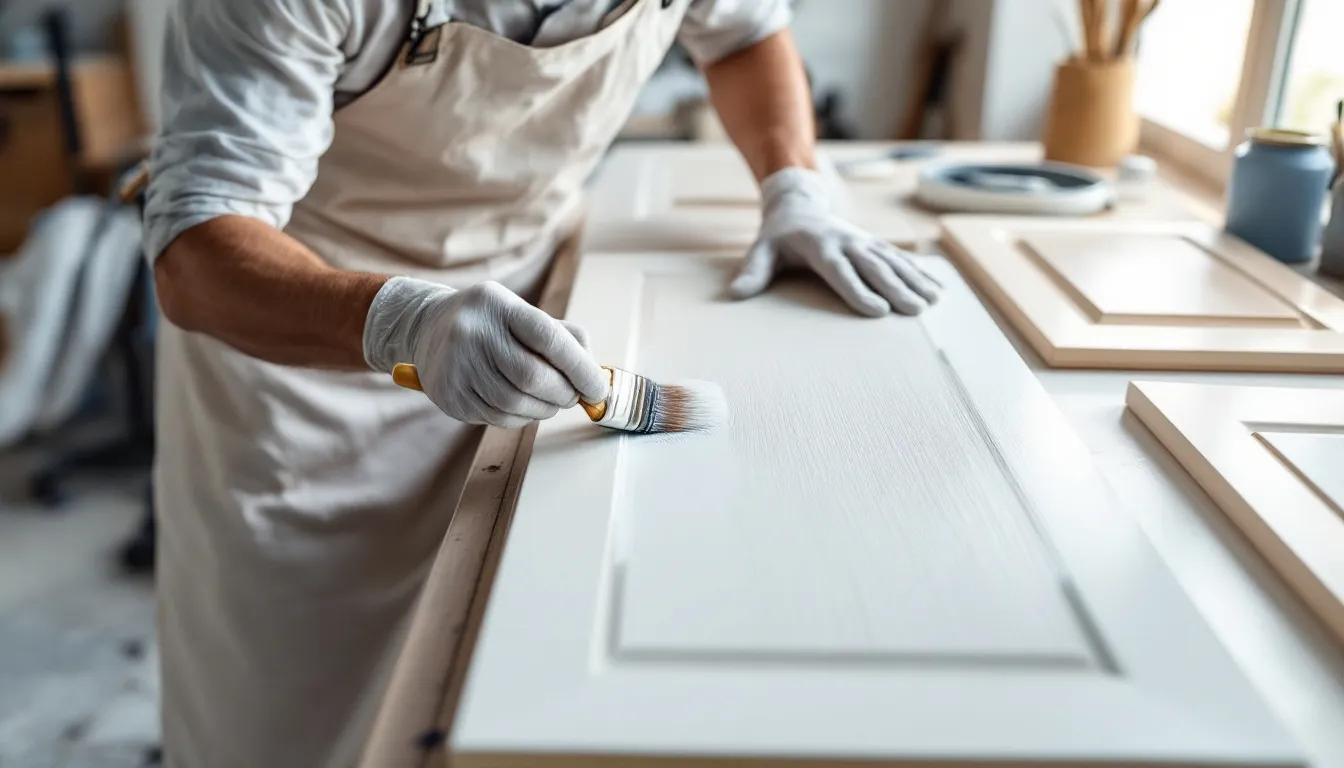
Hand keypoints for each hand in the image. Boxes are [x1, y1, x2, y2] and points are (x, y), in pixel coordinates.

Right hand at [364, 277, 609, 427]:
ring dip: (545, 409)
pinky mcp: (449, 396)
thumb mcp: (524, 313)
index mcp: (499, 305)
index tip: (599, 388)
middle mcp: (472, 333)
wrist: (430, 327)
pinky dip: (522, 417)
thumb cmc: (494, 323)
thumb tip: (595, 376)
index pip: (548, 338)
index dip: (580, 367)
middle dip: (564, 393)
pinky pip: (498, 418)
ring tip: (550, 401)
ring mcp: (456, 366)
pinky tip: (524, 405)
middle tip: (575, 396)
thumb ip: (565, 337)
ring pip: (516, 404)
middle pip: (532, 377)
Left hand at [729, 166, 941, 316]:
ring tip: (933, 301)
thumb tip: (735, 295)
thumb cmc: (777, 236)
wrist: (797, 204)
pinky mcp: (873, 245)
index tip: (877, 311)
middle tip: (915, 310)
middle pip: (873, 267)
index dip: (858, 290)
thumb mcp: (760, 250)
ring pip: (892, 262)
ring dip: (914, 281)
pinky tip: (938, 288)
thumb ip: (752, 272)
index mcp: (819, 246)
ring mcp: (863, 242)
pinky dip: (919, 272)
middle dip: (896, 289)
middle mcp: (846, 242)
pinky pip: (899, 259)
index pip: (840, 271)